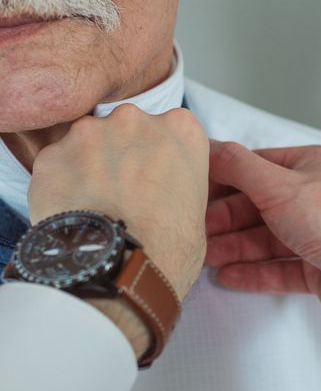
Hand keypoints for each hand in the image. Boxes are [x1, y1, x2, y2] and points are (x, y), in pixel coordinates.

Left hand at [29, 105, 209, 355]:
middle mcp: (136, 119)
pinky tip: (74, 211)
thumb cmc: (168, 248)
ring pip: (89, 143)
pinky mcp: (53, 154)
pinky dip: (63, 183)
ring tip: (97, 206)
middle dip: (125, 155)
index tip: (157, 177)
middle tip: (126, 194)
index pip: (171, 130)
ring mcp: (90, 133)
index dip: (161, 157)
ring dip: (92, 166)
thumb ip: (178, 181)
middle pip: (128, 129)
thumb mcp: (197, 208)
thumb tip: (160, 189)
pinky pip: (58, 163)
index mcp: (182, 129)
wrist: (119, 271)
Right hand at [207, 141, 320, 347]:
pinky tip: (230, 276)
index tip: (198, 191)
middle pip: (264, 205)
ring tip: (206, 258)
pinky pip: (283, 266)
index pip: (262, 165)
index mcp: (317, 165)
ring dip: (238, 246)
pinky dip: (257, 270)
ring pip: (271, 237)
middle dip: (229, 219)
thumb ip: (239, 167)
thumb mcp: (279, 185)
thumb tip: (209, 146)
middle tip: (199, 231)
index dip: (228, 178)